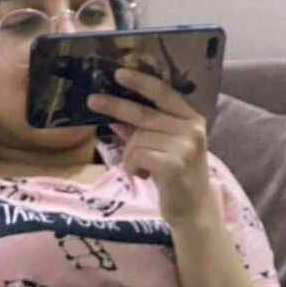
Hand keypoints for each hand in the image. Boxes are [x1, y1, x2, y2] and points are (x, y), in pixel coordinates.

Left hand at [87, 69, 214, 223]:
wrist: (193, 213)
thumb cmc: (176, 181)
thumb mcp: (164, 150)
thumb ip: (145, 132)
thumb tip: (116, 118)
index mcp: (192, 120)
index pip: (164, 93)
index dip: (141, 82)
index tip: (119, 74)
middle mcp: (190, 129)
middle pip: (144, 113)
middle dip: (115, 107)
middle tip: (92, 101)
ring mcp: (184, 146)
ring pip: (137, 139)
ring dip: (130, 156)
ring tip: (140, 170)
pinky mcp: (173, 165)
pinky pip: (137, 156)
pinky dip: (132, 167)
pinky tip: (142, 176)